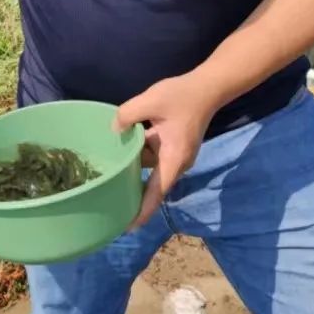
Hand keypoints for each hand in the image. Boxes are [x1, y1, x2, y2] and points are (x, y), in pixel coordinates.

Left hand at [111, 74, 218, 230]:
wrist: (207, 87)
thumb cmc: (182, 96)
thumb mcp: (151, 100)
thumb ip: (128, 115)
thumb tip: (113, 129)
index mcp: (173, 159)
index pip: (156, 192)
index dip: (142, 210)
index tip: (127, 226)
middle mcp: (175, 163)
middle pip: (150, 182)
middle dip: (131, 189)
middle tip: (106, 197)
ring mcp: (174, 155)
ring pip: (149, 164)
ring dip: (132, 162)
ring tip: (106, 165)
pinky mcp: (172, 145)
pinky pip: (152, 153)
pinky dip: (138, 150)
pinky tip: (121, 141)